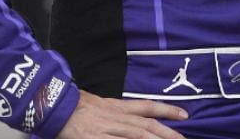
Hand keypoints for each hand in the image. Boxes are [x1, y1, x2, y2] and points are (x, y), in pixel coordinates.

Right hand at [56, 90, 187, 138]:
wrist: (55, 107)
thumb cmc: (77, 105)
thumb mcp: (102, 104)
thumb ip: (120, 111)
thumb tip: (138, 117)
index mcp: (118, 106)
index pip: (148, 107)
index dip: (167, 110)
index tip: (184, 115)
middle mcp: (115, 117)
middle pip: (146, 126)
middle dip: (167, 134)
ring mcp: (105, 130)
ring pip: (135, 137)